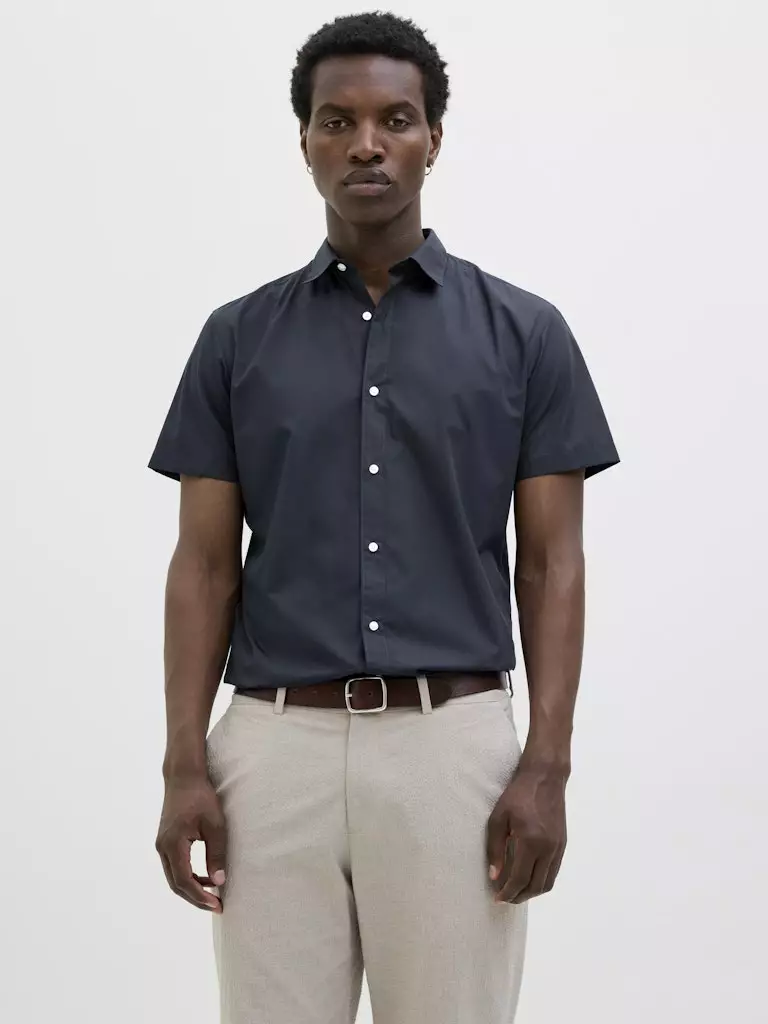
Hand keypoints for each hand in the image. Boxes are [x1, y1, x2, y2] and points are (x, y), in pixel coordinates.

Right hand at [155, 775, 227, 912]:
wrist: (184, 776)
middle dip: (195, 898)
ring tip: (213, 893)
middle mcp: (162, 848)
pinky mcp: (165, 840)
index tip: (217, 904)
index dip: (200, 897)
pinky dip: (188, 875)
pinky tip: (205, 876)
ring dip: (192, 887)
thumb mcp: (215, 824)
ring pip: (173, 877)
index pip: (184, 881)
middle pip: (176, 884)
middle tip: (216, 906)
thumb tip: (219, 881)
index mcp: (172, 844)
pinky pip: (174, 866)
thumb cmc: (201, 797)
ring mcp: (162, 844)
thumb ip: (216, 853)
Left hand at [486, 762, 566, 903]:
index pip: (520, 879)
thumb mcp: (498, 818)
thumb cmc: (517, 795)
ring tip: (515, 891)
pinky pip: (553, 872)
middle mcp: (548, 849)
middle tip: (504, 898)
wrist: (545, 778)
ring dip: (531, 892)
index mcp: (530, 842)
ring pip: (547, 883)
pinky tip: (528, 878)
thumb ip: (495, 849)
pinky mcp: (563, 845)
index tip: (496, 898)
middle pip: (535, 886)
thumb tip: (494, 876)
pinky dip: (541, 881)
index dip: (508, 892)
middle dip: (519, 896)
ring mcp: (558, 848)